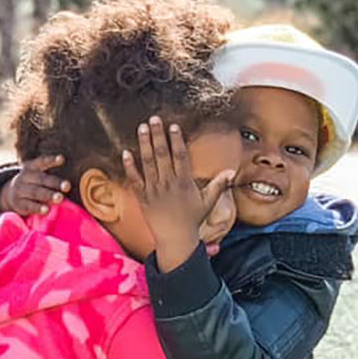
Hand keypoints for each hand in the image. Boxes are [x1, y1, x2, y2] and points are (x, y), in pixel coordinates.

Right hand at [0, 155, 70, 214]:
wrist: (10, 195)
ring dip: (48, 195)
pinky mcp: (18, 204)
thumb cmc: (32, 184)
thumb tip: (68, 184)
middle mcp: (24, 177)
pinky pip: (28, 205)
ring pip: (35, 192)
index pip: (41, 161)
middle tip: (67, 186)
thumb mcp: (37, 176)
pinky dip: (38, 208)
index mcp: (30, 168)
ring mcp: (20, 191)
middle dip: (55, 182)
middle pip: (40, 179)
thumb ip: (50, 177)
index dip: (51, 160)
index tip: (62, 159)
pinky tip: (47, 210)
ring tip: (60, 198)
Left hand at [121, 116, 234, 271]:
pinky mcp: (142, 198)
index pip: (181, 156)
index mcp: (184, 183)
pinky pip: (134, 179)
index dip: (177, 140)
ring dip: (144, 144)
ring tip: (142, 127)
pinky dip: (129, 166)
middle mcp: (168, 184)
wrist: (175, 239)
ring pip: (147, 163)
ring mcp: (153, 190)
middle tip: (154, 119)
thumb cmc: (192, 220)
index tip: (174, 126)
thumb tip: (231, 171)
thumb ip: (218, 184)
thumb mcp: (208, 202)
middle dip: (158, 135)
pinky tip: (125, 152)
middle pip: (162, 155)